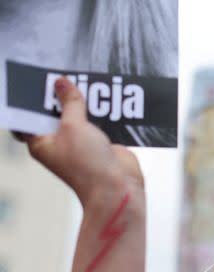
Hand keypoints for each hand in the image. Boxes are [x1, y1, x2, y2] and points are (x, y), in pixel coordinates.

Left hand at [14, 78, 142, 203]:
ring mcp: (81, 143)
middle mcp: (59, 142)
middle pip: (56, 112)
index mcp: (41, 142)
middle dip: (60, 95)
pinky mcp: (101, 145)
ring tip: (86, 81)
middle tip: (63, 74)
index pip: (29, 115)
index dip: (32, 97)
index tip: (37, 79)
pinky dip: (103, 112)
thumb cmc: (88, 166)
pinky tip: (107, 98)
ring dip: (84, 102)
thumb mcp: (73, 126)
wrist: (118, 190)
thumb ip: (69, 102)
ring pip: (80, 116)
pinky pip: (100, 123)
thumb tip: (61, 83)